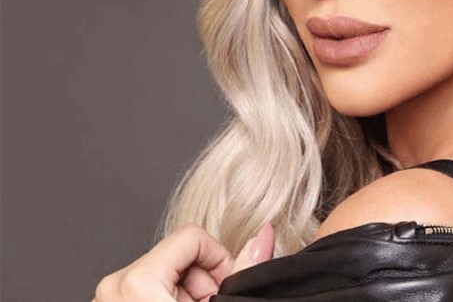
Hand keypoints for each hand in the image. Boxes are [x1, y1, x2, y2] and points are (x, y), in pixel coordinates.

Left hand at [93, 223, 274, 301]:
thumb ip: (242, 270)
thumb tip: (264, 235)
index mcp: (136, 282)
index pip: (193, 237)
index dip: (219, 259)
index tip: (226, 288)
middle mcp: (114, 286)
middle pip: (179, 255)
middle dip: (204, 282)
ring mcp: (109, 299)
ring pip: (165, 273)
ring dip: (188, 295)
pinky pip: (147, 290)